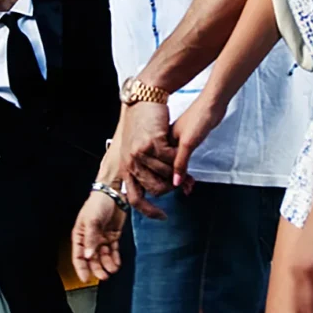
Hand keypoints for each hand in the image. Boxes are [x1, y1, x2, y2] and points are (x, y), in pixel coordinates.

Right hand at [71, 190, 126, 282]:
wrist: (114, 192)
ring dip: (107, 265)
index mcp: (80, 235)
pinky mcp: (113, 236)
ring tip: (112, 270)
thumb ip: (90, 239)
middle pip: (92, 259)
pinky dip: (115, 258)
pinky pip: (113, 251)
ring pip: (103, 257)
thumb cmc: (98, 203)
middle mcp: (90, 239)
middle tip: (103, 277)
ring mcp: (102, 238)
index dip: (81, 268)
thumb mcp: (92, 220)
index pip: (78, 255)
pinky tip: (117, 264)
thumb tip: (88, 256)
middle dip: (97, 269)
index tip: (85, 279)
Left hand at [118, 102, 174, 218]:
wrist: (144, 96)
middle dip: (171, 188)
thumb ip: (147, 167)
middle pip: (155, 189)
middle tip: (182, 183)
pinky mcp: (154, 143)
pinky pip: (172, 160)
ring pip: (166, 175)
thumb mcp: (138, 146)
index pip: (135, 199)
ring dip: (178, 173)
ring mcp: (141, 153)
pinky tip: (182, 153)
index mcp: (126, 166)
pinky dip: (180, 159)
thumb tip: (160, 187)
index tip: (162, 216)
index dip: (149, 211)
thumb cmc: (143, 122)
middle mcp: (130, 162)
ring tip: (186, 170)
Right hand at [171, 92, 227, 187]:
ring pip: (175, 162)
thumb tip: (175, 182)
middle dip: (175, 179)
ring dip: (181, 174)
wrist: (212, 103)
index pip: (161, 165)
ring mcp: (177, 139)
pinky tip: (190, 171)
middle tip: (187, 190)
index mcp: (164, 141)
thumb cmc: (199, 118)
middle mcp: (168, 141)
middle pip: (167, 165)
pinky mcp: (187, 138)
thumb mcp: (188, 143)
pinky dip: (186, 166)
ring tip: (189, 185)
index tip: (177, 189)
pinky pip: (183, 156)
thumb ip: (180, 163)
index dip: (168, 179)